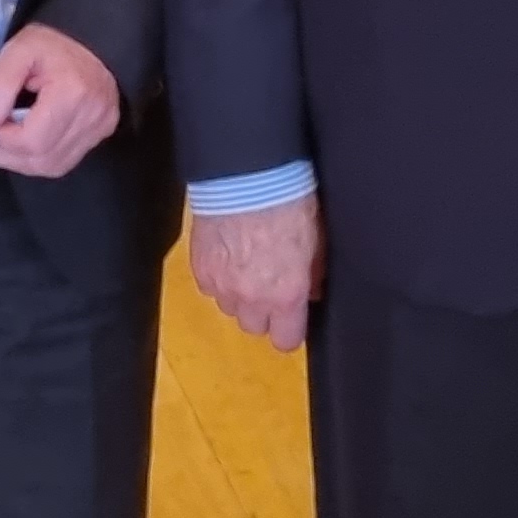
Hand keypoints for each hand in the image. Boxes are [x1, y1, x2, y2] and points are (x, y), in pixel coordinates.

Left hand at [0, 24, 120, 178]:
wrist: (92, 41)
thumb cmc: (52, 44)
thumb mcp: (17, 50)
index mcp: (72, 93)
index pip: (32, 140)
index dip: (4, 140)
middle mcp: (91, 116)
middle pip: (42, 159)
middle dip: (8, 157)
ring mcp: (100, 128)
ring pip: (54, 166)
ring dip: (23, 162)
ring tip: (3, 147)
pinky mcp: (101, 133)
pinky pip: (66, 160)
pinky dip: (41, 159)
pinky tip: (27, 146)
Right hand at [190, 195, 323, 352]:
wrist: (246, 176)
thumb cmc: (286, 201)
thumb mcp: (316, 239)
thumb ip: (314, 273)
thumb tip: (312, 290)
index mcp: (286, 294)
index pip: (285, 341)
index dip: (289, 330)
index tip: (292, 317)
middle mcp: (252, 297)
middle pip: (254, 327)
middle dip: (263, 312)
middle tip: (270, 286)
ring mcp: (222, 285)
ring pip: (230, 308)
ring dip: (239, 296)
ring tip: (248, 267)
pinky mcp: (200, 268)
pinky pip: (210, 288)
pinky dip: (219, 278)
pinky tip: (229, 256)